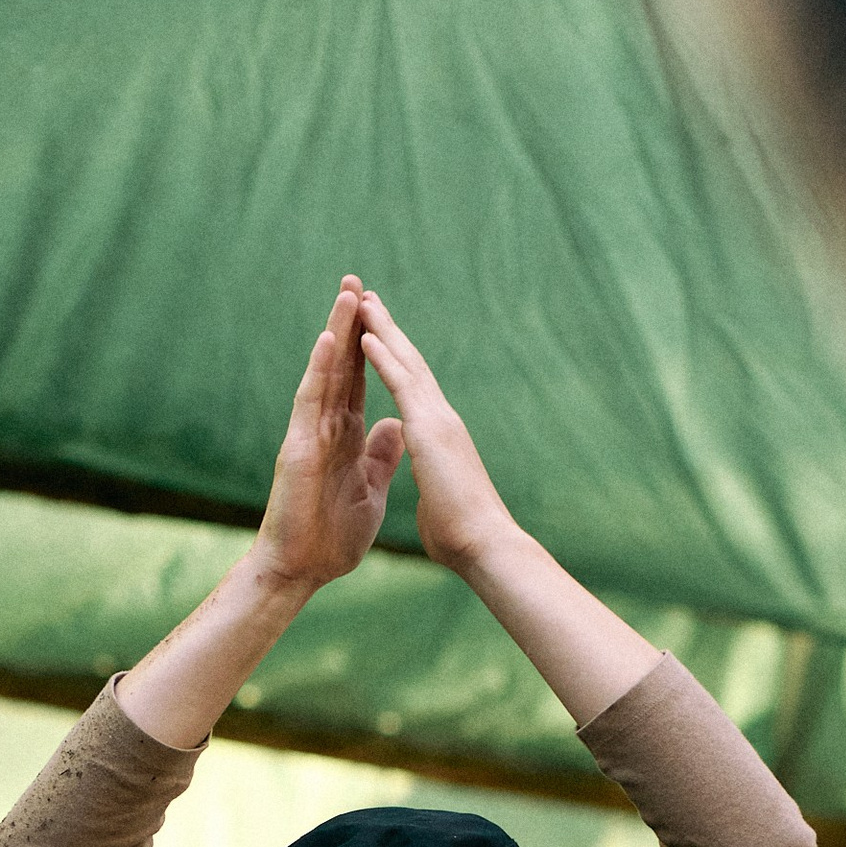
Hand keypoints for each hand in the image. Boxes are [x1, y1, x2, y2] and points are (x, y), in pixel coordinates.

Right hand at [252, 278, 405, 592]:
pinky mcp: (298, 448)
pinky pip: (310, 402)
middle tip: (358, 280)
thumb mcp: (370, 490)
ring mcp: (309, 434)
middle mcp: (324, 428)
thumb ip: (380, 456)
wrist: (302, 571)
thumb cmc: (331, 540)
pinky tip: (331, 341)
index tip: (380, 311)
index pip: (358, 381)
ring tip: (348, 293)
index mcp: (344, 437)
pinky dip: (320, 370)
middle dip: (351, 323)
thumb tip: (395, 425)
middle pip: (341, 366)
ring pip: (325, 374)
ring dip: (337, 332)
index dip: (369, 346)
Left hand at [358, 290, 513, 576]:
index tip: (379, 337)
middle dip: (390, 332)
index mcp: (440, 438)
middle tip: (370, 300)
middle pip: (411, 365)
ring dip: (383, 330)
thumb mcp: (438, 501)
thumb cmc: (461, 536)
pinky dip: (383, 358)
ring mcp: (438, 420)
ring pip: (406, 364)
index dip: (396, 362)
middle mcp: (442, 420)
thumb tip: (431, 491)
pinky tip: (364, 336)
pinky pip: (401, 384)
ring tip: (362, 301)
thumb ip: (431, 486)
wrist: (483, 546)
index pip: (413, 390)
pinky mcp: (430, 429)